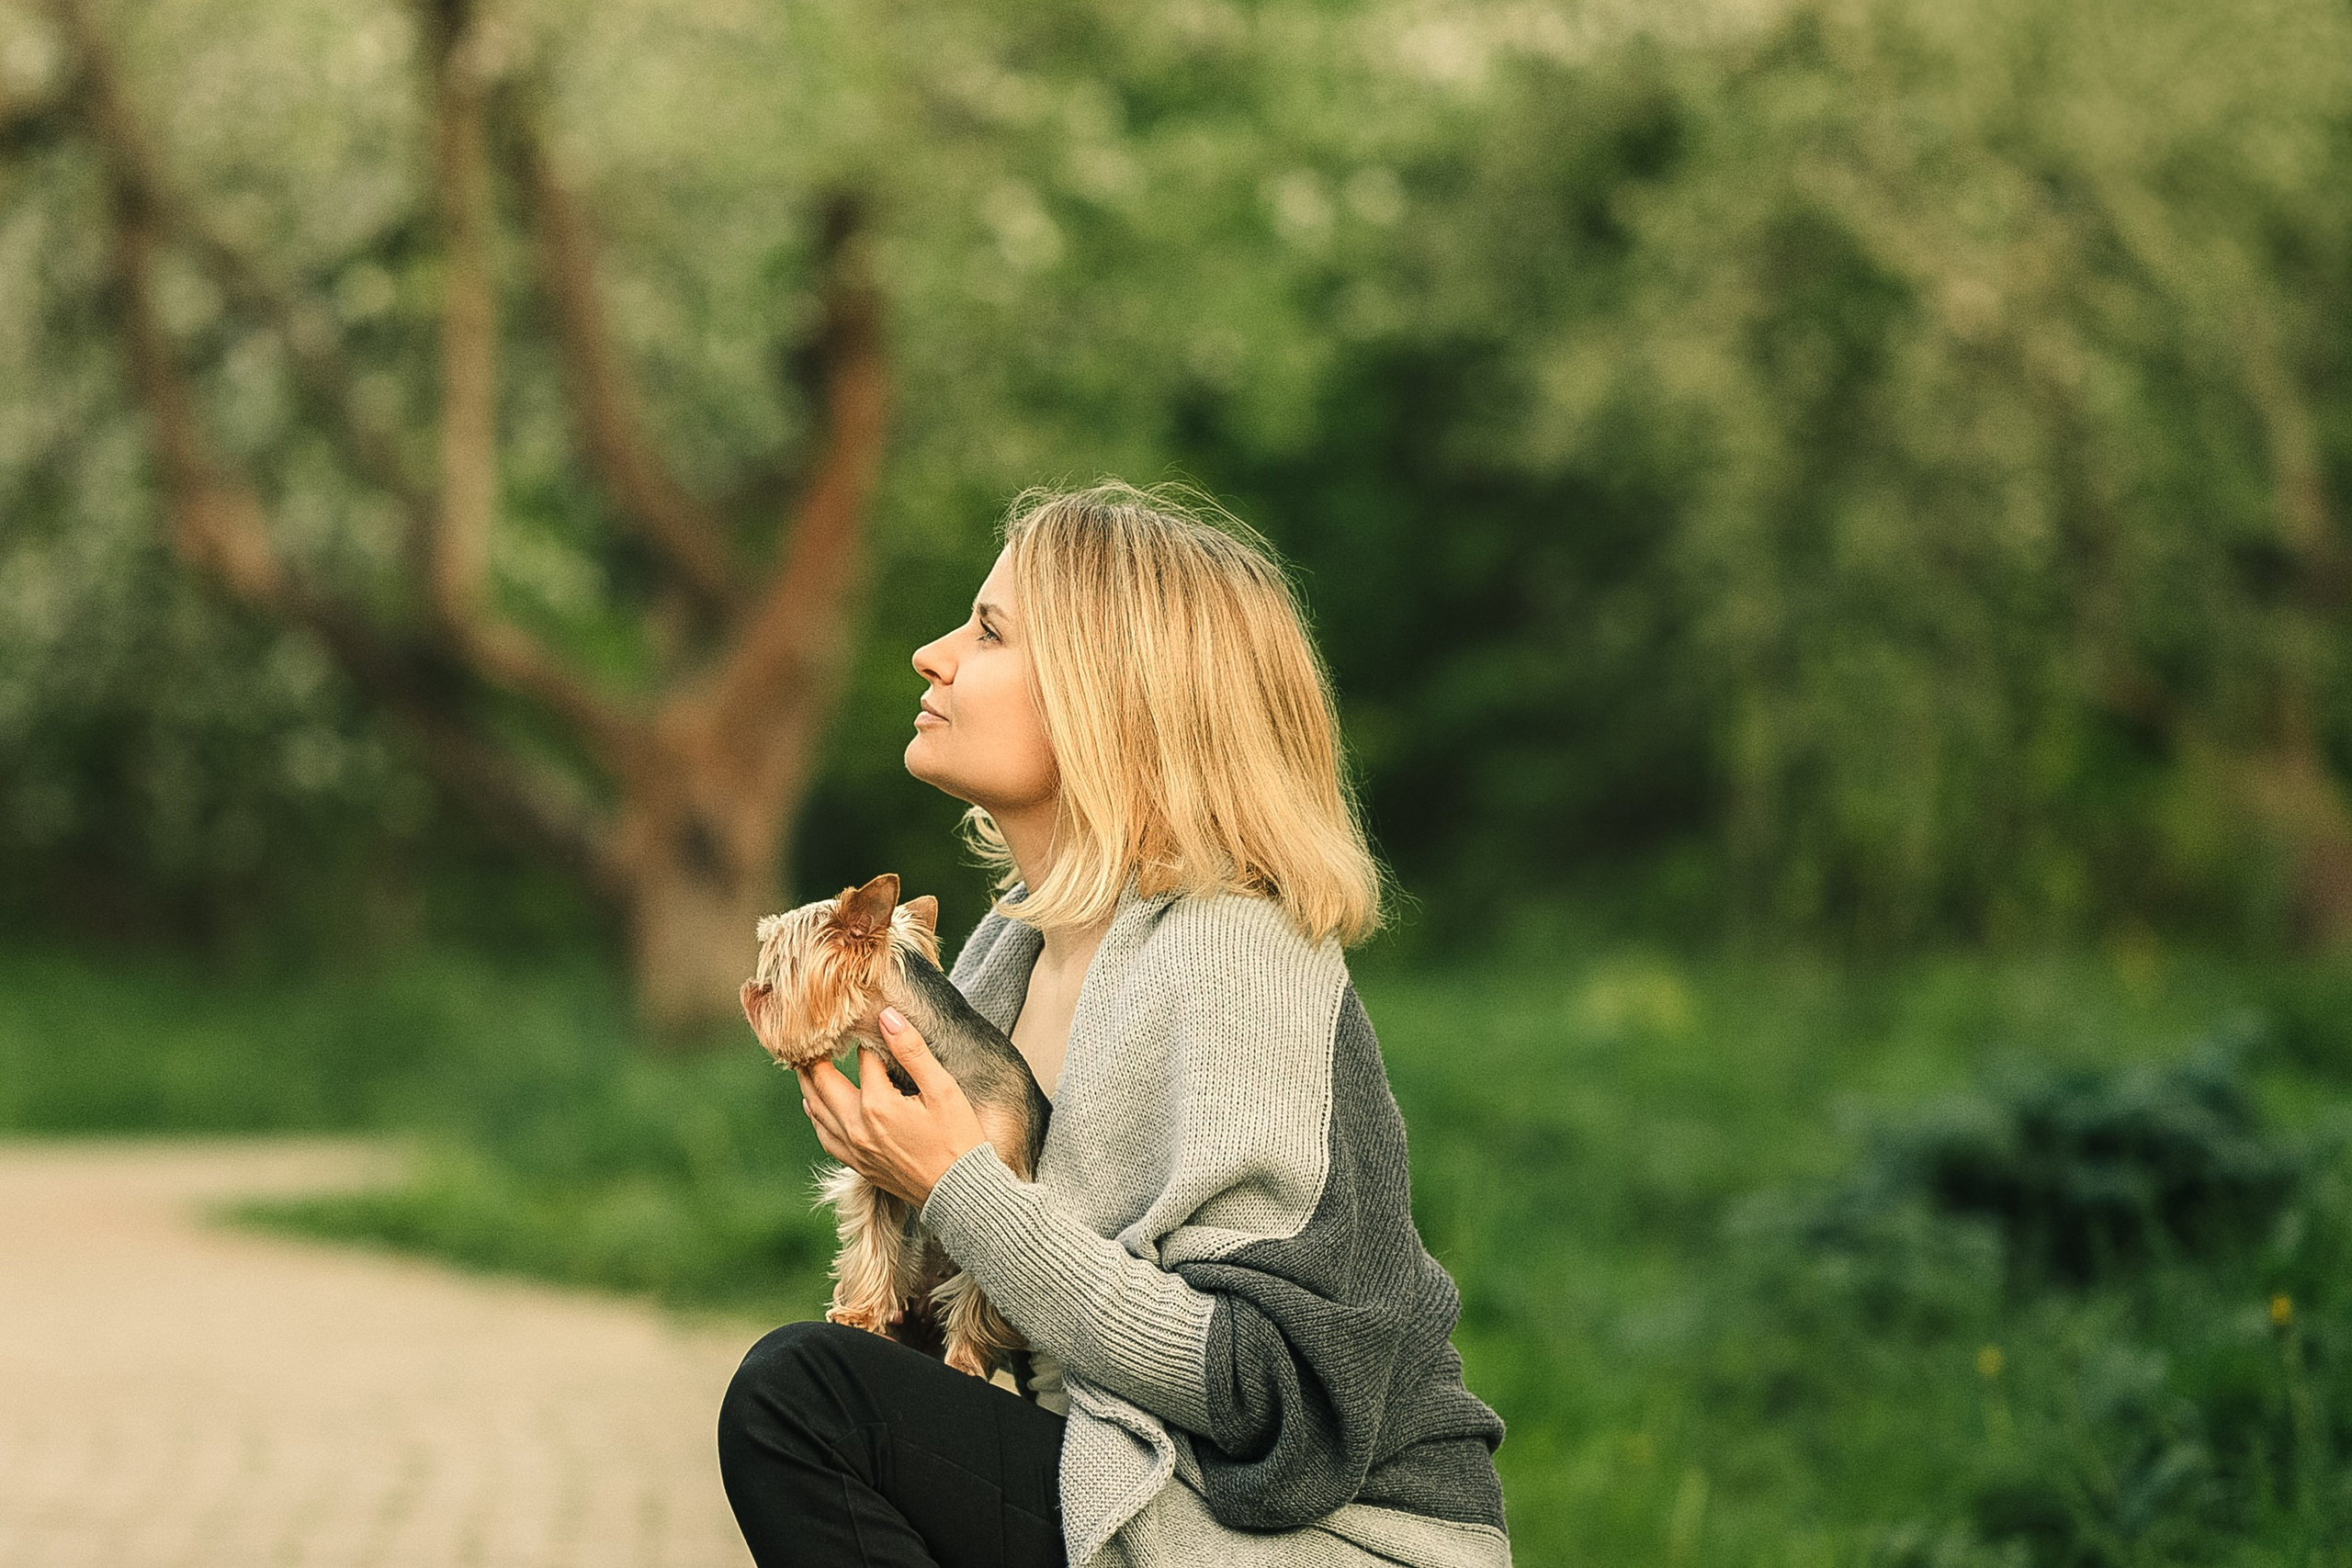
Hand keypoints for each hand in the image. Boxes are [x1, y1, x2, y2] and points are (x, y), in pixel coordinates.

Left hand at [796, 1008, 987, 1206]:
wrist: (961, 1192)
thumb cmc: (959, 1139)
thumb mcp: (942, 1089)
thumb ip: (912, 1050)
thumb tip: (886, 1015)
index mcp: (877, 1104)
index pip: (862, 1059)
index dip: (865, 1040)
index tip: (861, 1024)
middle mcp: (857, 1127)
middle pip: (823, 1082)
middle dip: (816, 1056)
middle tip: (811, 1036)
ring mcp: (854, 1149)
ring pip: (817, 1109)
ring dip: (809, 1084)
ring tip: (806, 1064)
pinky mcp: (858, 1165)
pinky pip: (825, 1137)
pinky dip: (816, 1116)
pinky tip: (815, 1106)